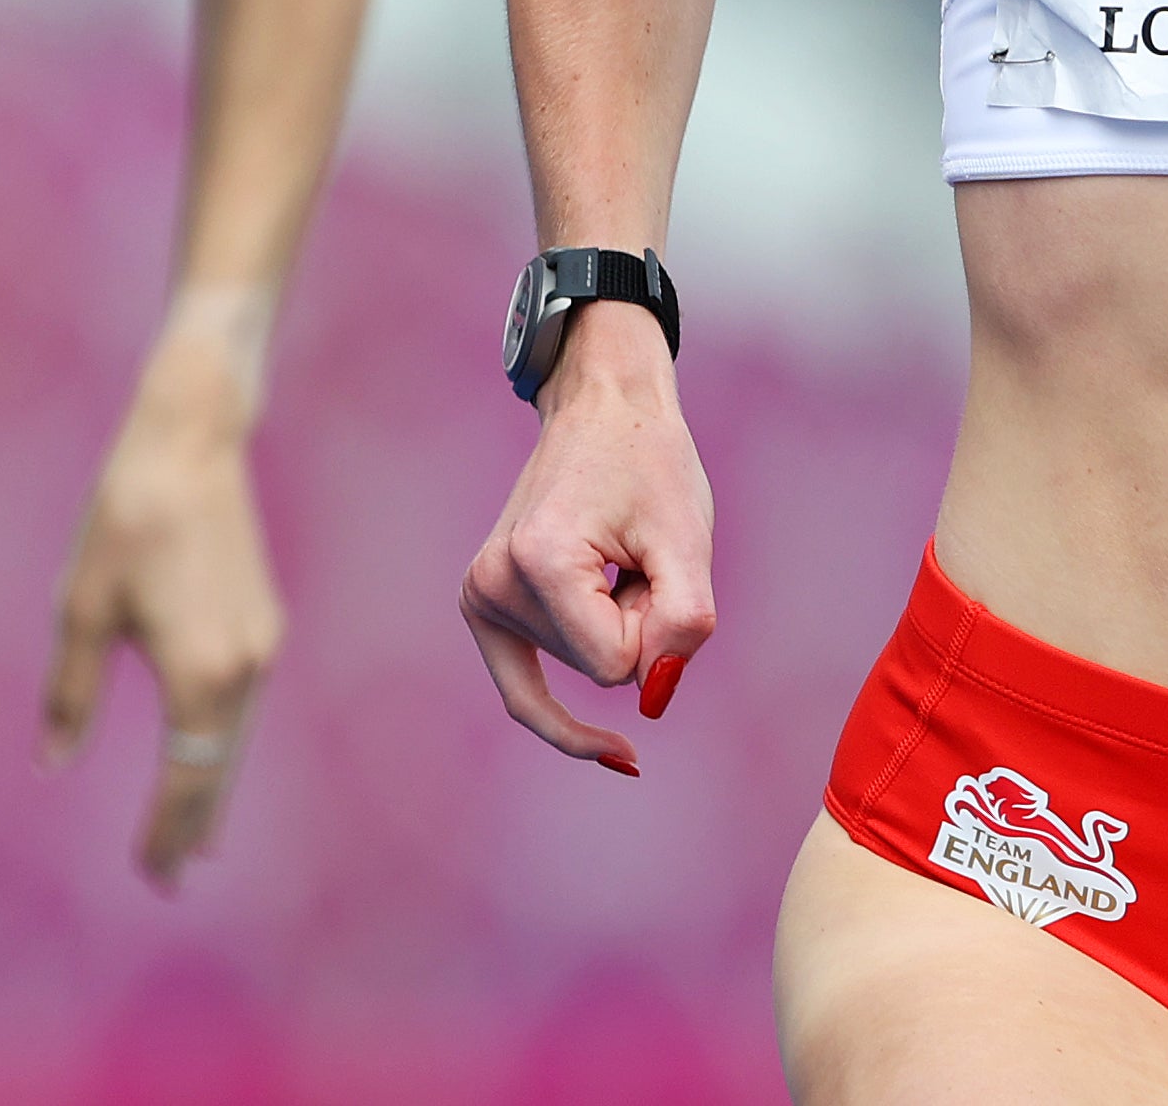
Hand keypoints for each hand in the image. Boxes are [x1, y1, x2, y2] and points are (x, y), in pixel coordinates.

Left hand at [44, 344, 284, 888]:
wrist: (192, 440)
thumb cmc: (126, 518)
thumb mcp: (81, 608)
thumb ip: (71, 694)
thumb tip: (53, 763)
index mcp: (199, 676)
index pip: (184, 783)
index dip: (164, 833)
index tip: (148, 875)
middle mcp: (243, 670)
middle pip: (218, 771)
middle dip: (192, 826)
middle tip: (171, 878)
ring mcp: (261, 644)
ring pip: (234, 739)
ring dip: (210, 785)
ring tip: (192, 837)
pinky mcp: (264, 620)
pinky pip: (242, 704)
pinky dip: (223, 742)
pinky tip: (208, 753)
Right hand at [458, 301, 713, 774]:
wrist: (602, 409)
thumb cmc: (650, 463)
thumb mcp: (687, 537)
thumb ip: (682, 622)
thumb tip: (651, 697)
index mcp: (538, 562)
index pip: (616, 666)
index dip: (656, 624)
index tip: (654, 559)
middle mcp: (492, 582)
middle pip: (598, 669)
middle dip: (634, 622)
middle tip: (634, 547)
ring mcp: (480, 594)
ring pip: (579, 671)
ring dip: (613, 625)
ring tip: (612, 555)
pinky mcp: (483, 602)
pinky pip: (523, 693)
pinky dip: (563, 722)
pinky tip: (615, 757)